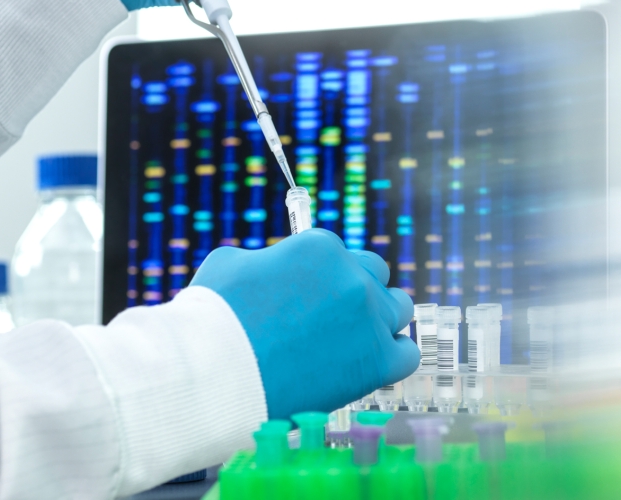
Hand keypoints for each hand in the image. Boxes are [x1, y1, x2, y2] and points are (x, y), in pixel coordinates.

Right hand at [191, 229, 418, 419]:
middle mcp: (352, 276)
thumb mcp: (232, 263)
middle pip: (373, 274)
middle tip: (329, 315)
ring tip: (349, 340)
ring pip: (398, 308)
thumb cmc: (214, 317)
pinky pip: (406, 353)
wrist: (217, 373)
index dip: (319, 275)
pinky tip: (367, 362)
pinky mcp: (376, 362)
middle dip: (353, 290)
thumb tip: (275, 267)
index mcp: (320, 247)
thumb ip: (267, 259)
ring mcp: (369, 319)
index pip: (336, 253)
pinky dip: (391, 355)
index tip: (308, 294)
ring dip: (378, 319)